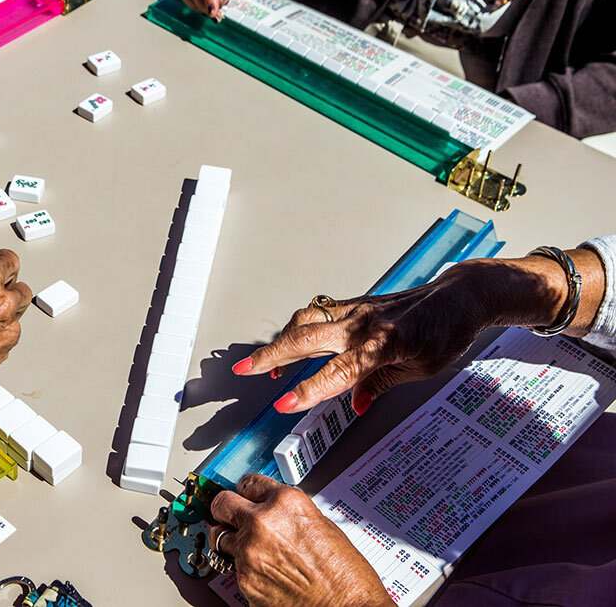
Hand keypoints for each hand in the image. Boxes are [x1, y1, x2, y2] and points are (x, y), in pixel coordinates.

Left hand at [210, 474, 391, 606]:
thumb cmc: (345, 575)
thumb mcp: (323, 525)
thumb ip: (291, 513)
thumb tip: (275, 511)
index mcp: (285, 503)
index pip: (248, 483)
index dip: (247, 491)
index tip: (245, 495)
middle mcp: (263, 523)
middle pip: (223, 504)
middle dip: (227, 510)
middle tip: (231, 516)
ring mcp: (250, 553)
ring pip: (221, 537)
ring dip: (233, 541)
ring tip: (252, 549)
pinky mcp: (244, 580)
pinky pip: (234, 567)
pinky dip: (245, 568)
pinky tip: (266, 572)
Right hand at [230, 258, 576, 415]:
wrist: (459, 297)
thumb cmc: (446, 332)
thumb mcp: (420, 369)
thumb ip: (380, 384)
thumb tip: (354, 404)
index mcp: (384, 344)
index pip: (337, 372)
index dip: (308, 390)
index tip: (282, 404)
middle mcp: (364, 323)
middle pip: (306, 339)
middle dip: (271, 356)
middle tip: (243, 370)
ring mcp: (356, 310)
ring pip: (305, 321)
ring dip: (279, 341)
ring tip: (262, 363)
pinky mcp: (354, 304)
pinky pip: (317, 314)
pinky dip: (297, 328)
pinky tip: (289, 341)